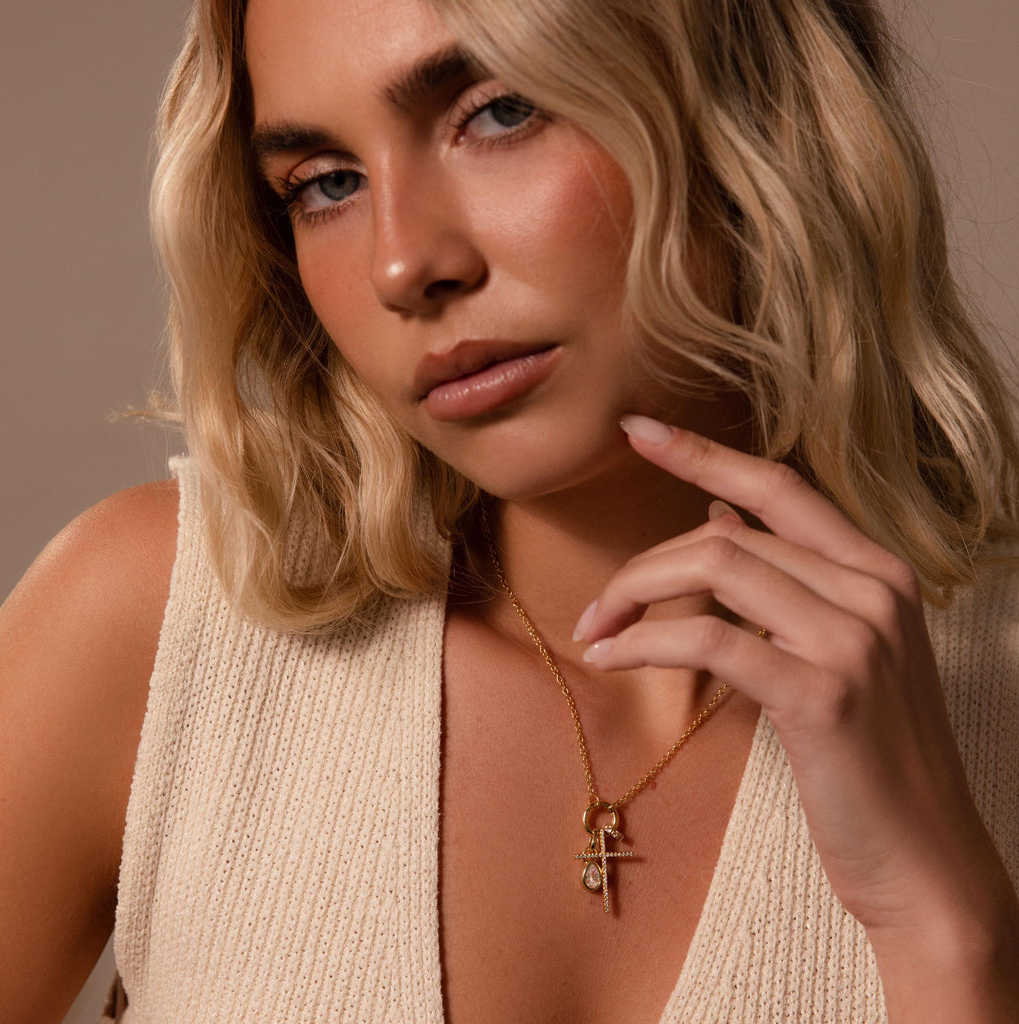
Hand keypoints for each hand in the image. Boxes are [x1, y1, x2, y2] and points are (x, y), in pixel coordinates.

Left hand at [577, 414, 1018, 1019]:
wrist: (927, 862)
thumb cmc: (869, 758)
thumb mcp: (836, 652)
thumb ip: (783, 579)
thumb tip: (716, 513)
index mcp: (877, 572)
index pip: (778, 485)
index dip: (703, 452)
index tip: (637, 430)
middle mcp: (873, 589)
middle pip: (727, 532)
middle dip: (646, 564)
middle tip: (598, 605)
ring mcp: (853, 638)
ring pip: (716, 566)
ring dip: (636, 594)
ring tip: (597, 629)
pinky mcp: (823, 694)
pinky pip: (711, 639)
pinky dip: (646, 642)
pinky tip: (610, 658)